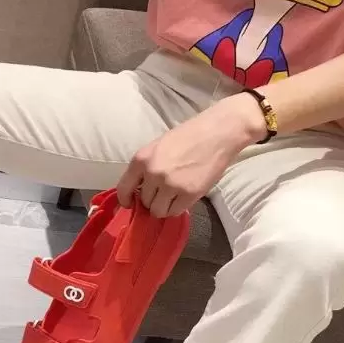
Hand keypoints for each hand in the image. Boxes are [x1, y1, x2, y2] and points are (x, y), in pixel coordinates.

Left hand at [116, 94, 266, 216]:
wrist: (219, 131)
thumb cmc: (189, 136)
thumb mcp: (158, 147)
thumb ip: (146, 168)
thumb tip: (138, 191)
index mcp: (141, 159)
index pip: (123, 189)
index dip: (126, 200)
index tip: (131, 203)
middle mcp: (152, 173)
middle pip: (144, 201)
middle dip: (152, 199)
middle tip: (164, 191)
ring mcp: (170, 185)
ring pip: (158, 211)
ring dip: (164, 206)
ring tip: (174, 195)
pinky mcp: (189, 194)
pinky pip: (175, 212)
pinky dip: (178, 207)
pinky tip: (184, 196)